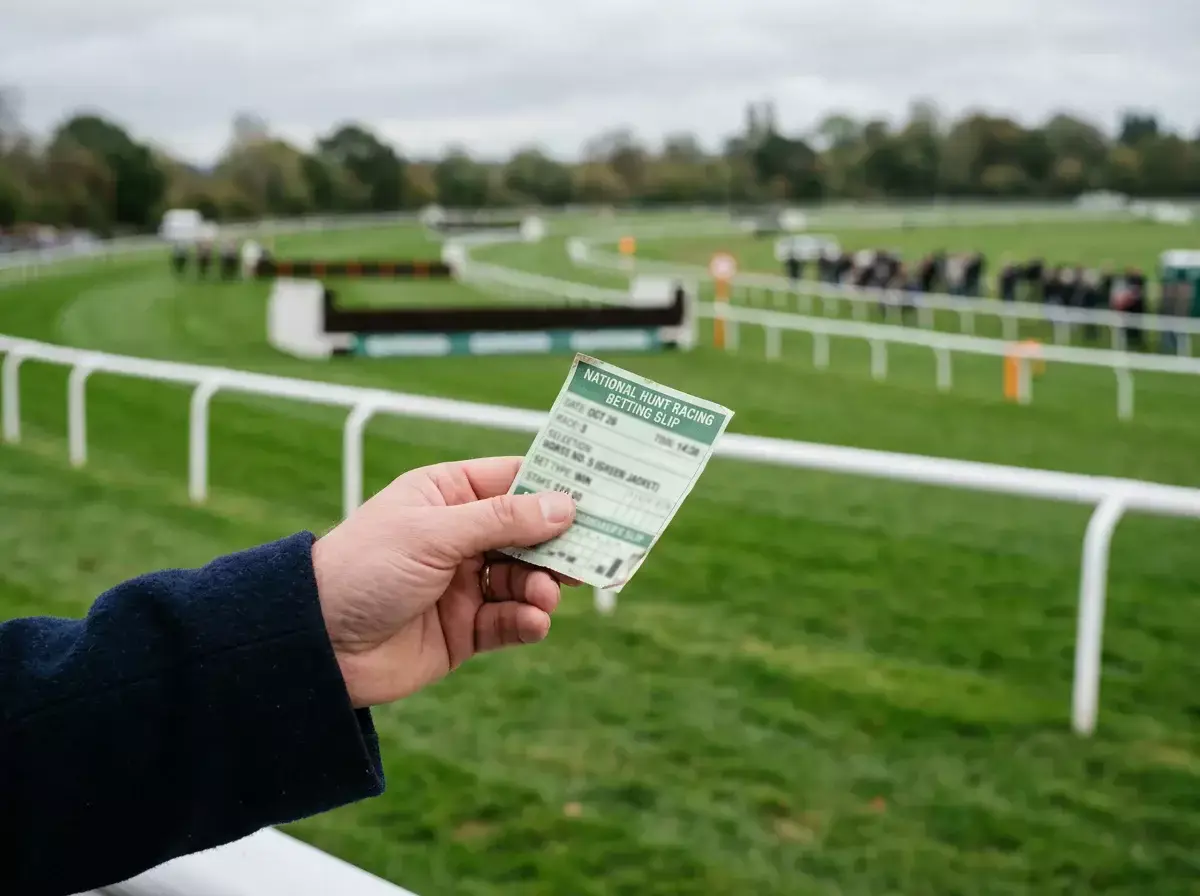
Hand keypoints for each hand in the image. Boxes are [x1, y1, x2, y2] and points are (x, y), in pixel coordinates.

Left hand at [310, 457, 576, 707]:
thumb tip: (564, 505)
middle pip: (530, 532)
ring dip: (543, 586)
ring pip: (526, 579)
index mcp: (447, 496)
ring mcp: (464, 583)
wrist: (317, 646)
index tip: (600, 491)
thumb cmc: (364, 569)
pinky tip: (533, 622)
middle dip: (560, 543)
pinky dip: (528, 621)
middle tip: (594, 553)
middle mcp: (460, 536)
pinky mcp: (466, 629)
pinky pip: (511, 621)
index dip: (556, 485)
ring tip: (544, 595)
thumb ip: (502, 520)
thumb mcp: (433, 534)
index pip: (514, 480)